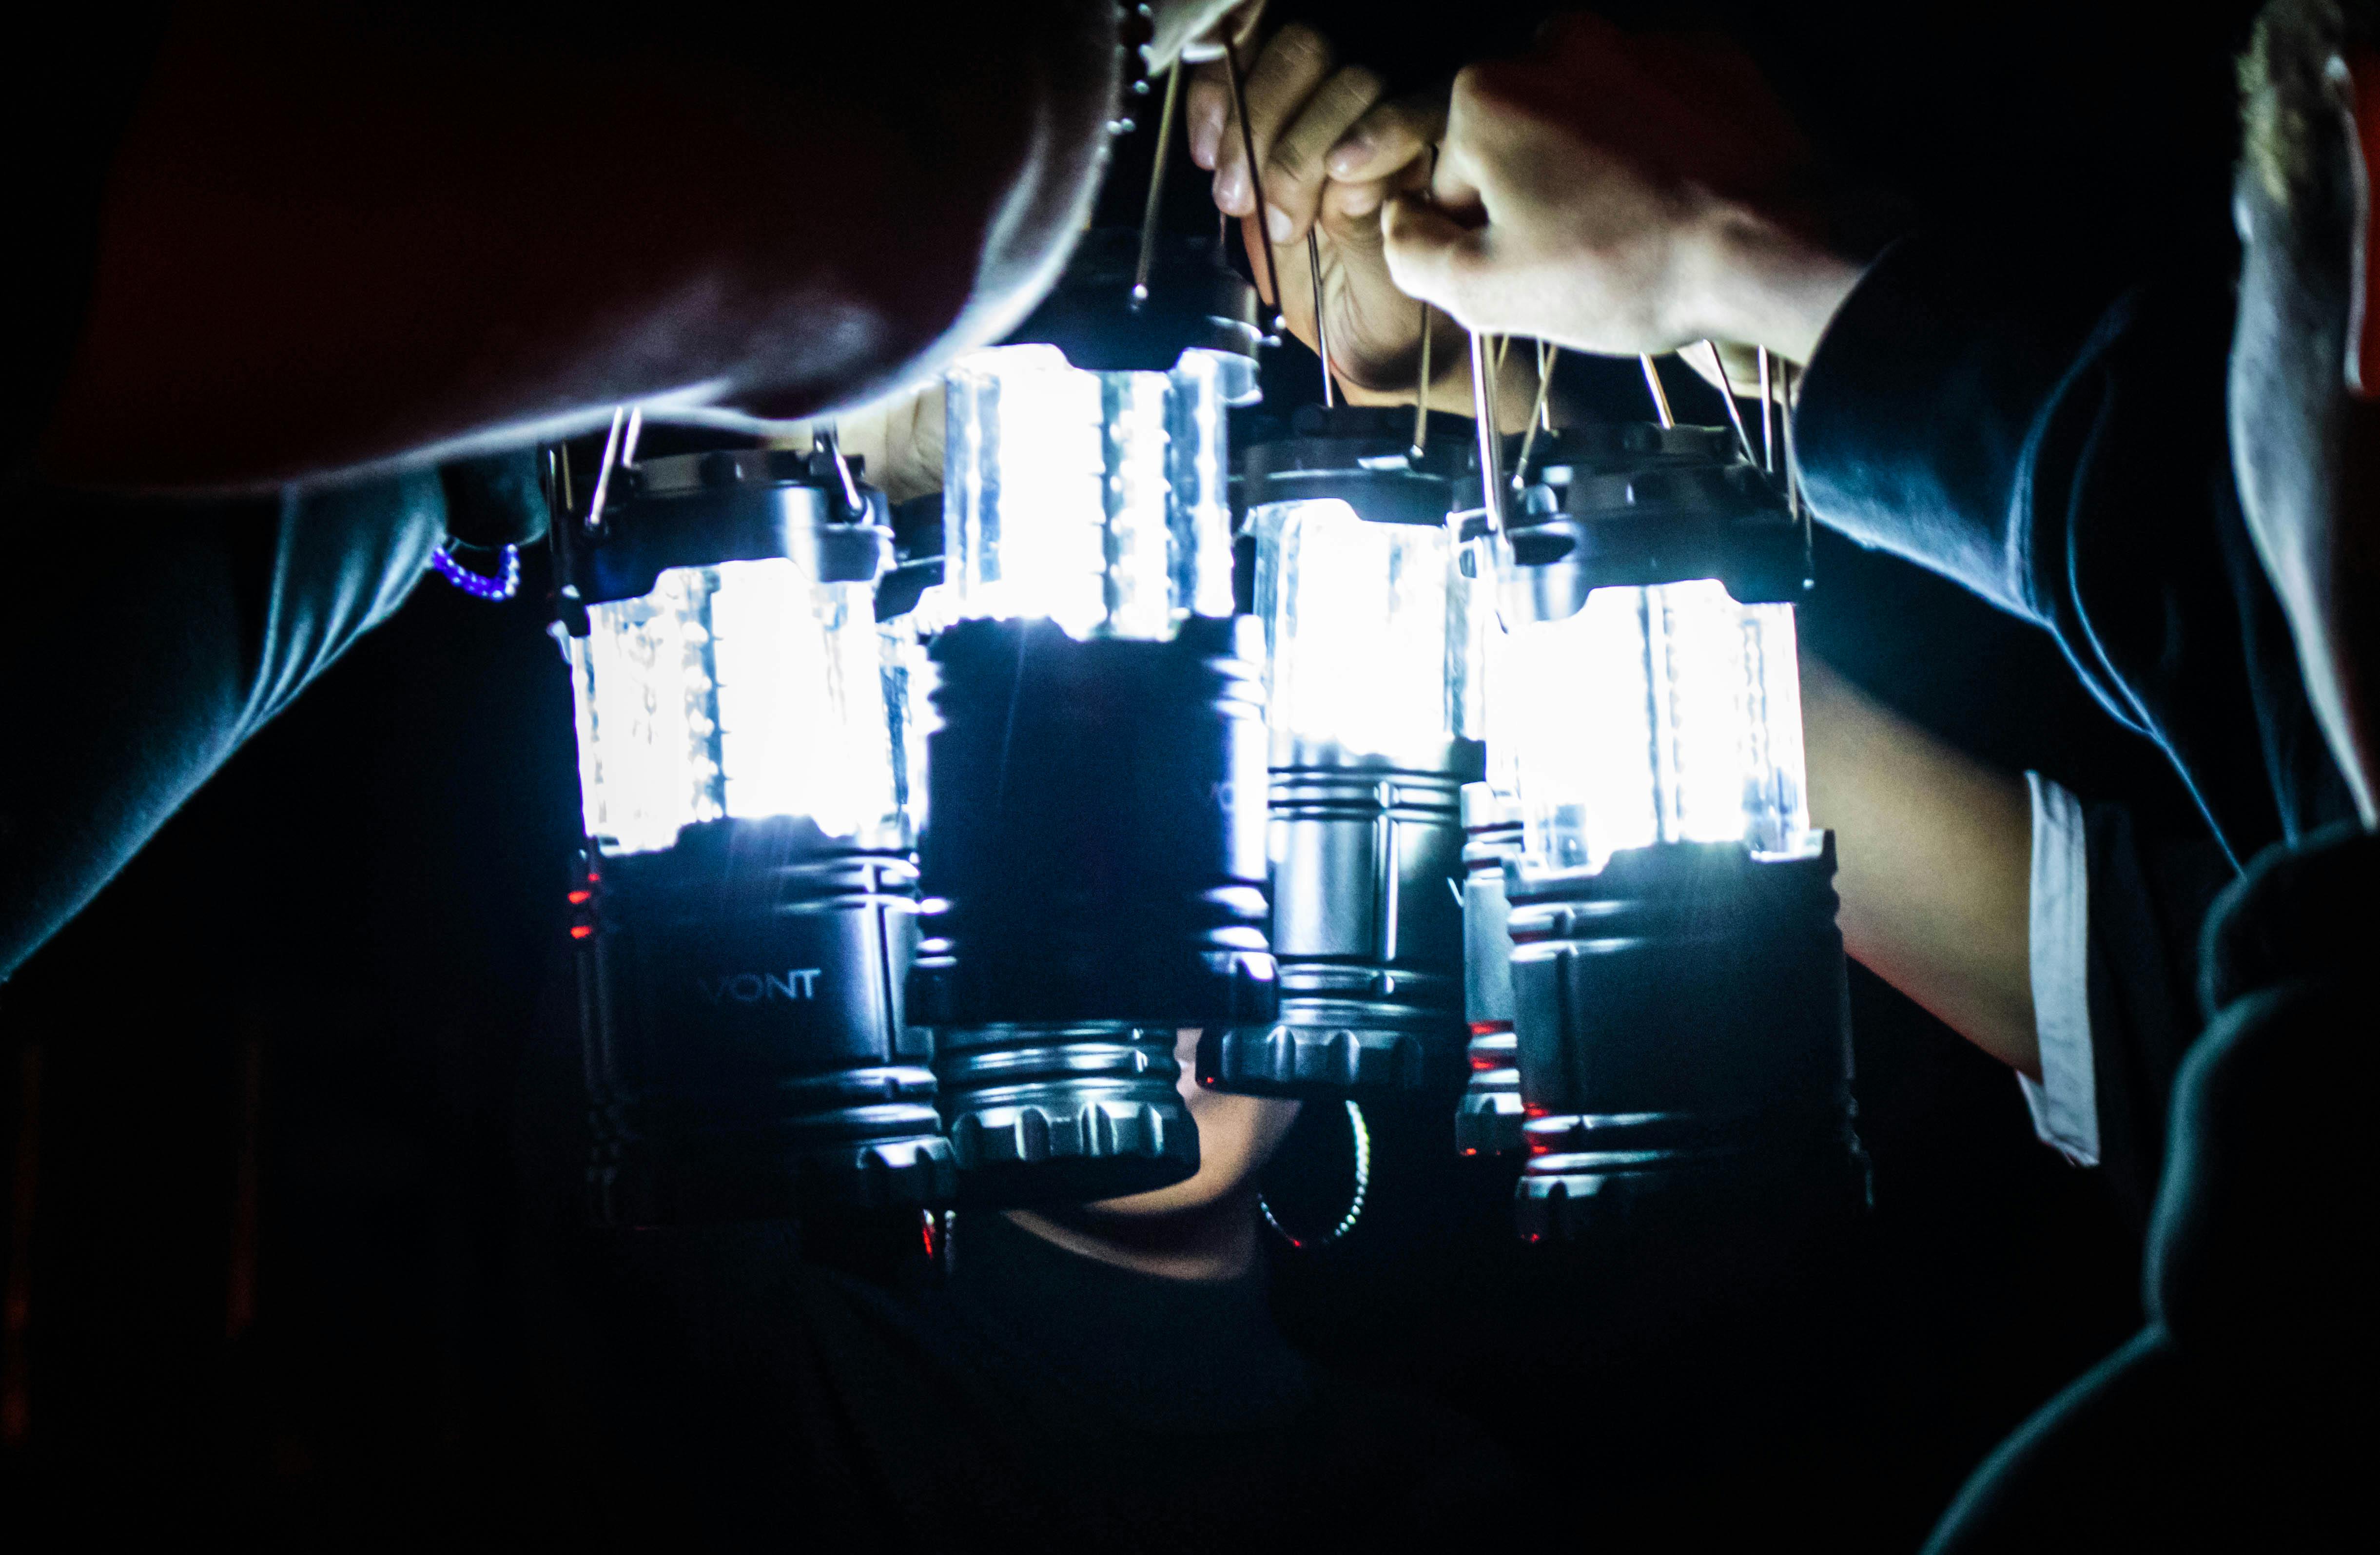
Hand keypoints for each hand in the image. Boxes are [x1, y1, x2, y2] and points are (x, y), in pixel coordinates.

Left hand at [1187, 21, 1539, 420]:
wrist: (1393, 358)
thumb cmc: (1335, 306)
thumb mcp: (1275, 247)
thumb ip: (1263, 183)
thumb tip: (1243, 136)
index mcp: (1299, 123)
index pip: (1259, 49)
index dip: (1224, 86)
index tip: (1208, 155)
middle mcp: (1351, 113)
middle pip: (1304, 50)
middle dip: (1263, 124)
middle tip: (1250, 203)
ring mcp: (1401, 126)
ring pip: (1354, 77)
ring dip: (1308, 145)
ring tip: (1294, 221)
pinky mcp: (1450, 149)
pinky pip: (1422, 109)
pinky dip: (1383, 133)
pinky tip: (1349, 179)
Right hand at [1381, 15, 1864, 367]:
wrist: (1774, 245)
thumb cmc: (1624, 269)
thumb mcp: (1487, 294)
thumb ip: (1412, 252)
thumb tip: (1399, 220)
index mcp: (1486, 96)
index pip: (1451, 178)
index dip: (1479, 235)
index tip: (1527, 267)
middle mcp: (1557, 45)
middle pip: (1517, 136)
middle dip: (1536, 190)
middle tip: (1584, 252)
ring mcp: (1639, 43)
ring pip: (1586, 115)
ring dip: (1595, 164)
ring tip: (1635, 226)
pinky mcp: (1707, 56)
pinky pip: (1656, 103)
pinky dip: (1658, 144)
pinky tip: (1678, 195)